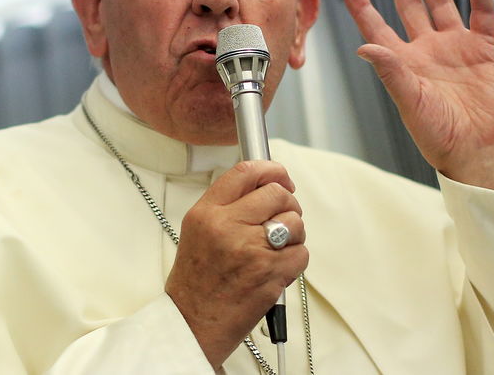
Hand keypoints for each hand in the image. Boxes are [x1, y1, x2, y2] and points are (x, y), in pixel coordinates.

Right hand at [165, 160, 307, 368]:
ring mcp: (252, 250)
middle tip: (282, 217)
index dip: (271, 169)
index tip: (281, 177)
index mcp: (208, 213)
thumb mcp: (198, 230)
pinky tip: (278, 267)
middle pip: (277, 194)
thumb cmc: (196, 281)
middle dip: (287, 204)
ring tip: (276, 248)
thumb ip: (227, 205)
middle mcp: (228, 226)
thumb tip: (264, 186)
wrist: (192, 323)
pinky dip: (295, 260)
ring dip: (294, 234)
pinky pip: (302, 253)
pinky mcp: (271, 274)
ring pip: (295, 222)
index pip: (246, 172)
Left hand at [342, 0, 493, 191]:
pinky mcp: (484, 48)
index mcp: (403, 64)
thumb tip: (364, 46)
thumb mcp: (410, 102)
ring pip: (441, 3)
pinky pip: (482, 12)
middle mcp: (427, 50)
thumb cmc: (441, 135)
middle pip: (409, 6)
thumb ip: (391, 73)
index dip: (364, 8)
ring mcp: (456, 46)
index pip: (378, 29)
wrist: (481, 148)